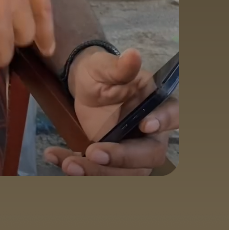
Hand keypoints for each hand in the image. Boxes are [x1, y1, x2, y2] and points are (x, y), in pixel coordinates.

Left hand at [44, 47, 177, 175]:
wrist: (83, 86)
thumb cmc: (101, 72)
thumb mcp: (105, 66)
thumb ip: (119, 67)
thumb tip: (133, 55)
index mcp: (156, 103)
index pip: (173, 114)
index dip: (164, 121)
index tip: (145, 124)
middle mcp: (151, 134)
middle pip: (149, 155)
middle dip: (122, 158)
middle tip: (93, 152)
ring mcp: (132, 152)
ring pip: (125, 173)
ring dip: (97, 173)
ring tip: (69, 164)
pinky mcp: (112, 163)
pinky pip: (100, 174)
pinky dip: (77, 169)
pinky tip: (55, 158)